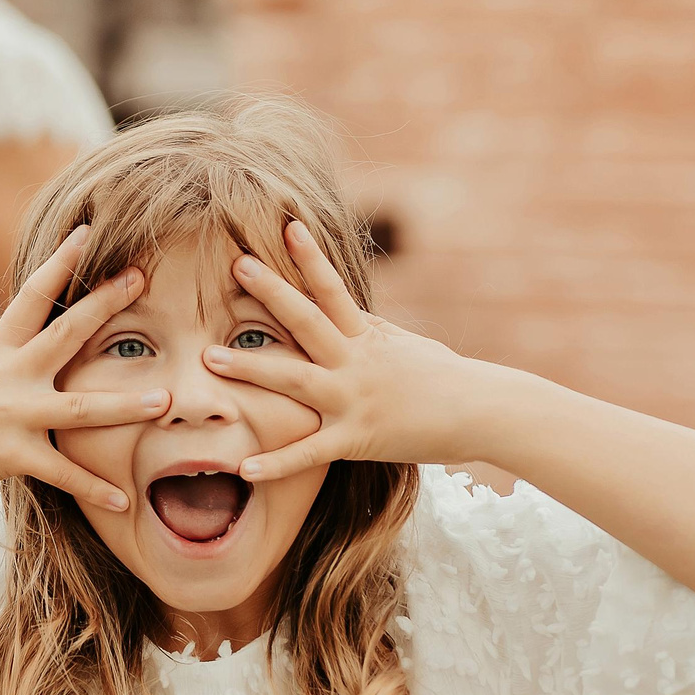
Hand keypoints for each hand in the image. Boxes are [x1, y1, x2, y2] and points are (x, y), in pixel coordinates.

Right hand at [0, 226, 169, 510]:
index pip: (33, 294)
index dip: (62, 261)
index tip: (89, 232)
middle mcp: (10, 374)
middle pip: (66, 332)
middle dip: (106, 303)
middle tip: (143, 277)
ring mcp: (13, 415)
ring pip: (80, 408)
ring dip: (125, 404)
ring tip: (165, 400)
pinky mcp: (11, 455)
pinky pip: (61, 474)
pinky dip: (93, 488)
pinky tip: (124, 499)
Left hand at [205, 218, 489, 480]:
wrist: (485, 413)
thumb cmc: (449, 379)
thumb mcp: (407, 345)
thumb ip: (370, 331)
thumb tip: (348, 309)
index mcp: (368, 336)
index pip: (334, 288)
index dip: (309, 257)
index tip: (286, 226)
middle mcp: (356, 361)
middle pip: (307, 321)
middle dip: (271, 293)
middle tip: (236, 266)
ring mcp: (354, 399)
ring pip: (295, 380)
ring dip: (251, 368)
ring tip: (209, 357)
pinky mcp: (357, 439)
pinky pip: (309, 453)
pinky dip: (276, 462)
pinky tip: (244, 468)